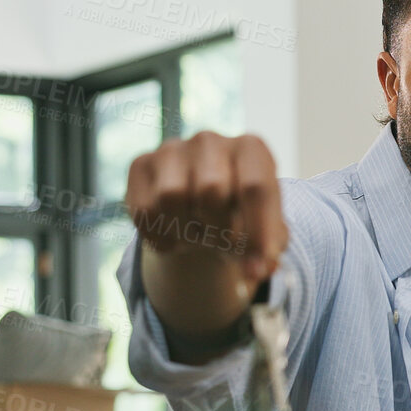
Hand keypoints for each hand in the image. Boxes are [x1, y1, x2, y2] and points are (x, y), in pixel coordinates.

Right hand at [129, 131, 285, 343]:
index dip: (256, 233)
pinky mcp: (141, 164)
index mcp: (251, 149)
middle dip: (218, 230)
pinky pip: (144, 208)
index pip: (255, 187)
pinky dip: (159, 236)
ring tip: (198, 234)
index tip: (256, 270)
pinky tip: (173, 235)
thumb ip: (268, 251)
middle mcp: (211, 140)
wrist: (201, 212)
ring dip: (185, 231)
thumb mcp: (264, 234)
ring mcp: (172, 148)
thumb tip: (258, 270)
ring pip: (171, 195)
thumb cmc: (240, 218)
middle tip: (223, 244)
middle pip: (211, 190)